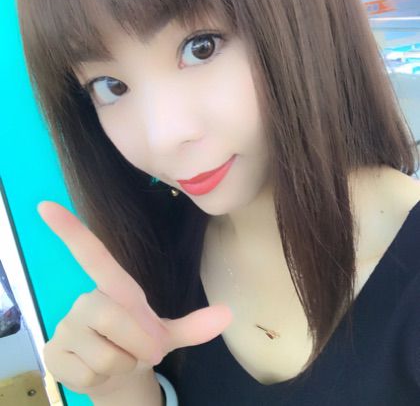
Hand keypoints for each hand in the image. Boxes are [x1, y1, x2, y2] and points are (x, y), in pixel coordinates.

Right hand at [38, 201, 231, 396]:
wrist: (115, 377)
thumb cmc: (138, 344)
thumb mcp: (167, 334)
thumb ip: (194, 325)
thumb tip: (228, 314)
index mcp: (114, 289)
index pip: (93, 256)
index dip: (71, 231)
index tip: (47, 206)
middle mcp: (85, 300)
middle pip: (114, 318)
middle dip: (140, 344)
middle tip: (145, 351)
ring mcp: (65, 327)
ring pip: (106, 354)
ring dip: (125, 364)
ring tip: (121, 359)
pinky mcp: (53, 355)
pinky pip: (90, 374)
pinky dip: (106, 380)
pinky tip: (99, 372)